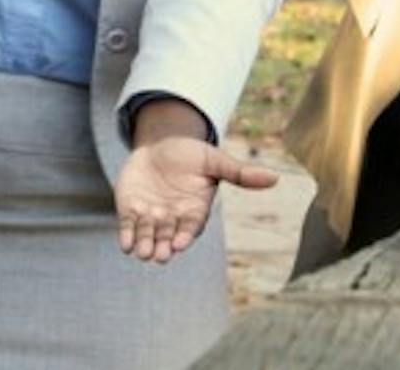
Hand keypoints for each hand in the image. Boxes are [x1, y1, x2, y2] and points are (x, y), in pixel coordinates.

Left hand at [114, 137, 276, 263]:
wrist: (159, 144)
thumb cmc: (190, 154)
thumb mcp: (213, 160)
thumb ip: (239, 172)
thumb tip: (275, 177)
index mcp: (194, 210)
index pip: (190, 228)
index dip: (183, 236)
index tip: (178, 243)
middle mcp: (173, 218)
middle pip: (167, 237)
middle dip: (162, 247)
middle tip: (158, 255)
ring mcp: (151, 215)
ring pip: (148, 236)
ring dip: (144, 245)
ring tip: (141, 252)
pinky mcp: (131, 209)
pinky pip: (128, 226)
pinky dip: (127, 235)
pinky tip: (124, 243)